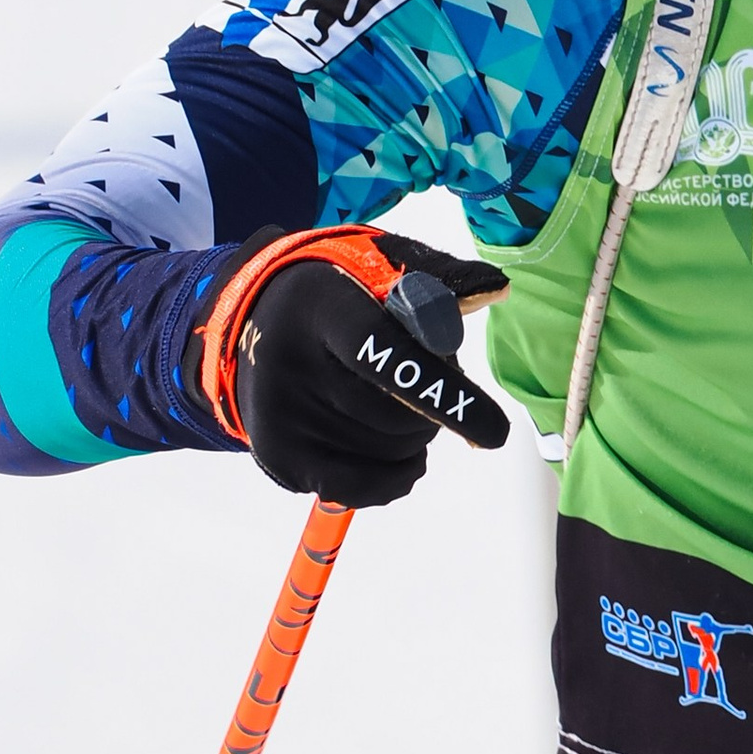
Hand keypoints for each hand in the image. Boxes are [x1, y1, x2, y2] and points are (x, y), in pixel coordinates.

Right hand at [191, 228, 509, 507]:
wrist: (255, 317)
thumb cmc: (342, 291)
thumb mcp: (381, 264)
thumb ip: (438, 280)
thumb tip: (497, 290)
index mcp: (324, 306)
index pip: (384, 354)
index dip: (441, 392)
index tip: (494, 431)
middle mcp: (291, 365)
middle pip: (395, 416)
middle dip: (435, 408)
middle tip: (428, 382)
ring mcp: (280, 418)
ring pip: (386, 453)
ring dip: (417, 437)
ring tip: (399, 402)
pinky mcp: (278, 457)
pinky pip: (359, 489)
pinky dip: (396, 476)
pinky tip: (407, 455)